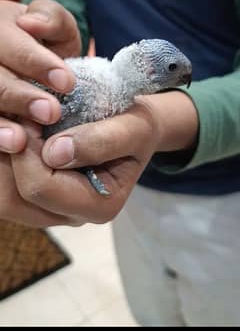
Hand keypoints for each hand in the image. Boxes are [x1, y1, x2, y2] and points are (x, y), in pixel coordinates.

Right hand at [0, 0, 79, 153]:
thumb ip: (51, 19)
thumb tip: (30, 23)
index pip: (13, 45)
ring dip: (0, 123)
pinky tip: (11, 145)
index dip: (37, 64)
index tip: (67, 83)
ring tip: (20, 141)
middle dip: (20, 97)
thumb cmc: (45, 45)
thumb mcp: (56, 27)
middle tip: (51, 113)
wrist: (31, 63)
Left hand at [11, 105, 156, 225]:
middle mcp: (71, 215)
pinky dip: (7, 159)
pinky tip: (16, 137)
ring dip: (5, 157)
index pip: (41, 188)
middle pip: (13, 198)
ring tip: (17, 127)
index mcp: (98, 206)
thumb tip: (54, 153)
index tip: (33, 115)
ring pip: (4, 195)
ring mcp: (52, 210)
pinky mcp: (38, 198)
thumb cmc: (136, 125)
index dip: (28, 149)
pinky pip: (7, 186)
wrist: (134, 127)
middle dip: (11, 155)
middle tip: (21, 119)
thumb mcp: (134, 127)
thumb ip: (103, 140)